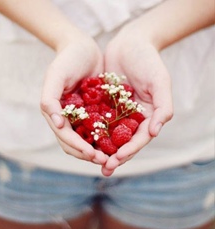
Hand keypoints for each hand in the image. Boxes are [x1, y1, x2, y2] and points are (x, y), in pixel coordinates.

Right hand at [41, 30, 107, 164]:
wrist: (83, 48)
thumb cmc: (68, 59)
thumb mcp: (56, 75)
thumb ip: (50, 99)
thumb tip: (57, 123)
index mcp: (55, 113)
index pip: (65, 137)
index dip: (78, 147)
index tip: (93, 155)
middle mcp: (67, 118)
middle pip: (75, 144)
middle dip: (89, 154)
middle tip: (106, 161)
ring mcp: (80, 116)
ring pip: (88, 140)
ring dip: (98, 150)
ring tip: (113, 157)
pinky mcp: (93, 111)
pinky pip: (100, 128)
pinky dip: (107, 137)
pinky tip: (118, 142)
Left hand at [102, 25, 172, 175]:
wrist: (129, 43)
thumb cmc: (148, 60)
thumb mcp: (160, 81)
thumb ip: (163, 106)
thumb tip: (156, 131)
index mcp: (148, 116)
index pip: (139, 139)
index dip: (129, 150)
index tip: (117, 158)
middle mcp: (132, 117)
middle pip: (123, 142)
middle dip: (114, 156)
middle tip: (104, 168)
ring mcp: (118, 112)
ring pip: (108, 135)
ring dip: (101, 148)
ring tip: (90, 159)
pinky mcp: (104, 105)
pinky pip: (96, 120)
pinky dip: (90, 130)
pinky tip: (81, 138)